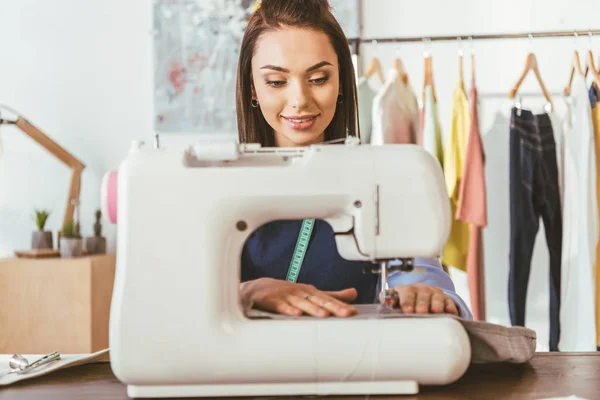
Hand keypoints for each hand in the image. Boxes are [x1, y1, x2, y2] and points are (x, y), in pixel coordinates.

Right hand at [240, 278, 357, 317]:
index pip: (328, 300)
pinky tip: (295, 314)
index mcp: (310, 292)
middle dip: (332, 307)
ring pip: (301, 303)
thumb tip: (353, 293)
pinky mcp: (272, 301)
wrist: (257, 289)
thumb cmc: (287, 293)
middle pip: (318, 301)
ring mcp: (286, 296)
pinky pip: (280, 306)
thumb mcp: (310, 293)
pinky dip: (288, 310)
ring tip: (324, 315)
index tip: (352, 313)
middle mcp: (300, 293)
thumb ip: (332, 295)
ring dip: (312, 309)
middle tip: (346, 313)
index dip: (340, 306)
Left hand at [385, 283, 458, 315]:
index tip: (407, 310)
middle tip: (421, 312)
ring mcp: (435, 294)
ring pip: (437, 297)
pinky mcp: (447, 299)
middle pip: (423, 295)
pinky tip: (451, 313)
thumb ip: (389, 299)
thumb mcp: (396, 297)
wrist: (422, 293)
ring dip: (436, 304)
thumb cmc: (407, 299)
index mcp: (409, 290)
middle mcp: (423, 290)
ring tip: (436, 311)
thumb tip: (383, 298)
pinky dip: (451, 307)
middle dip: (422, 304)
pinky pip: (450, 302)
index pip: (407, 293)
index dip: (407, 302)